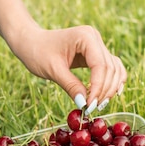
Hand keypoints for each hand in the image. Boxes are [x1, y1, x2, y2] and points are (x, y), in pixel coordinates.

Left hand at [8, 24, 126, 113]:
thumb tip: (85, 104)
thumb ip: (70, 86)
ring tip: (98, 105)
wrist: (31, 42)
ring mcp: (96, 44)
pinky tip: (109, 95)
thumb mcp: (53, 71)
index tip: (90, 105)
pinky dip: (111, 81)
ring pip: (114, 68)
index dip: (98, 87)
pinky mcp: (94, 53)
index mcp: (85, 37)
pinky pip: (110, 67)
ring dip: (110, 87)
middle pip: (110, 68)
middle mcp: (95, 38)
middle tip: (93, 108)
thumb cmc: (38, 53)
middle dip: (104, 90)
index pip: (100, 65)